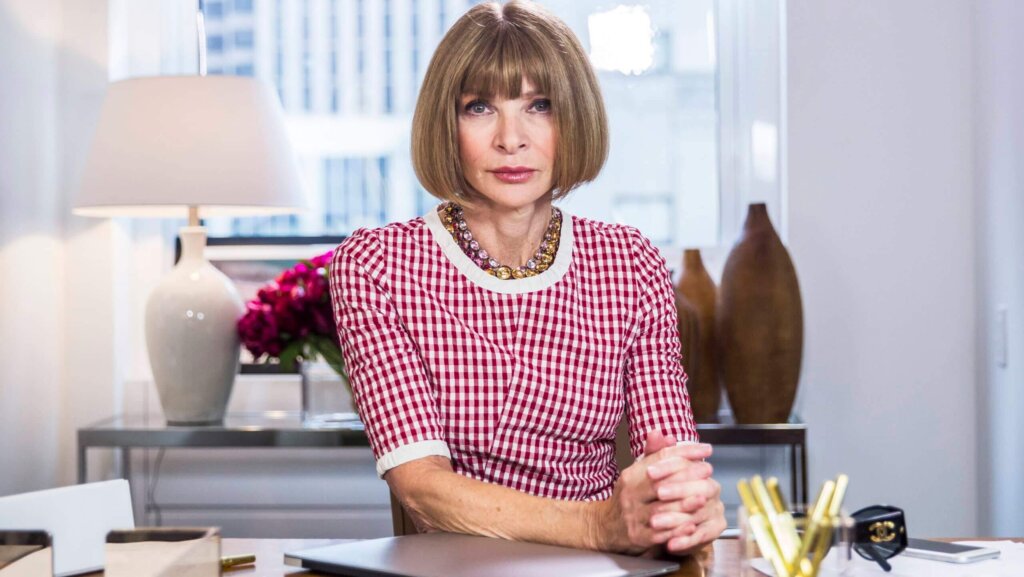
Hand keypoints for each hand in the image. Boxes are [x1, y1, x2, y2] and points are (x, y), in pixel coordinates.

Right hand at [595, 432, 709, 553]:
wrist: (605, 527)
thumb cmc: (628, 497)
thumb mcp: (636, 474)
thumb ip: (651, 455)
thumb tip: (662, 434)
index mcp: (631, 476)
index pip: (659, 459)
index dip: (684, 452)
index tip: (705, 449)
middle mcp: (630, 494)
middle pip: (660, 483)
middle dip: (687, 476)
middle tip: (708, 470)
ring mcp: (633, 516)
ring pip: (661, 509)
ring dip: (684, 504)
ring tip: (704, 498)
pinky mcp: (638, 536)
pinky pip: (660, 534)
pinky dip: (677, 530)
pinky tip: (692, 525)